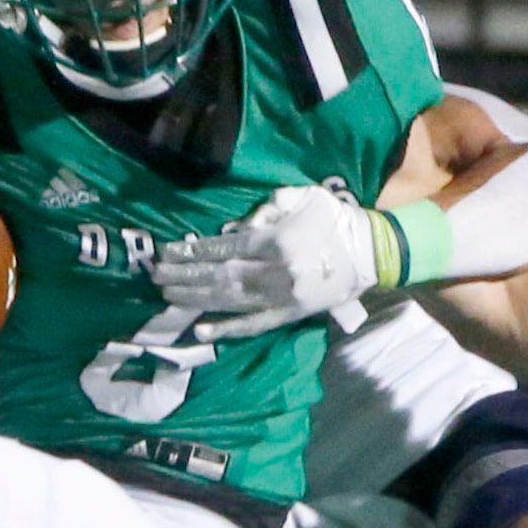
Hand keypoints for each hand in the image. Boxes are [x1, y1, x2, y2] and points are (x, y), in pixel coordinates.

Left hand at [151, 184, 378, 341]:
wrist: (374, 253)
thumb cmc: (338, 219)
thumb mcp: (305, 197)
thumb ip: (268, 207)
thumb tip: (233, 227)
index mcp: (276, 242)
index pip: (223, 248)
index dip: (191, 251)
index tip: (165, 252)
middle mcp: (274, 274)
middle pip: (218, 276)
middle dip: (183, 276)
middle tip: (153, 275)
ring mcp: (281, 299)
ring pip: (228, 302)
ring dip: (194, 299)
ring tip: (166, 295)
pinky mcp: (289, 316)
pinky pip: (253, 327)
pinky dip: (225, 331)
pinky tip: (200, 331)